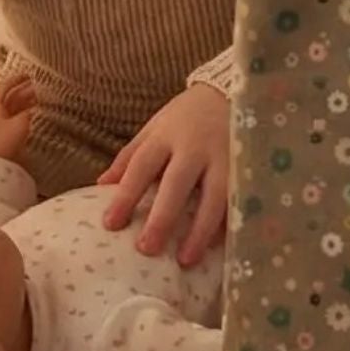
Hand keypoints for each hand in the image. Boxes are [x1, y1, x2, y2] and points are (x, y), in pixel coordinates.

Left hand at [0, 74, 36, 160]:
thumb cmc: (4, 141)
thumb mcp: (19, 123)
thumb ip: (27, 113)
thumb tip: (32, 108)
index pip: (2, 88)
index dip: (14, 80)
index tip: (27, 75)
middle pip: (8, 99)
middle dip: (22, 91)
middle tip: (38, 87)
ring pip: (12, 110)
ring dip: (25, 103)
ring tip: (40, 99)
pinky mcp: (3, 138)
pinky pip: (15, 121)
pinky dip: (24, 115)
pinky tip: (34, 116)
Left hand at [98, 80, 229, 267]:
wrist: (232, 91)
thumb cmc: (186, 117)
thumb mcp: (155, 128)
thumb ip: (130, 157)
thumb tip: (101, 186)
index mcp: (166, 136)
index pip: (141, 166)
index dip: (126, 195)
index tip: (110, 224)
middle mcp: (195, 147)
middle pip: (176, 184)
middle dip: (162, 217)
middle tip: (147, 249)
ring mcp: (225, 157)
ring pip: (214, 196)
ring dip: (199, 230)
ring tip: (186, 260)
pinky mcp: (249, 167)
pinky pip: (241, 199)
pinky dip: (231, 223)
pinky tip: (221, 247)